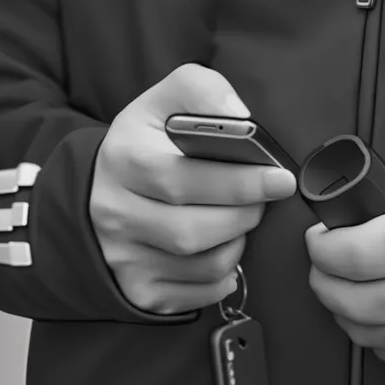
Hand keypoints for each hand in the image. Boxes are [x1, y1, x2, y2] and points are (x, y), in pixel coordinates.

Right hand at [90, 64, 296, 314]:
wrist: (103, 193)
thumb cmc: (148, 146)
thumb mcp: (163, 103)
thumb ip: (201, 91)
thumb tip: (241, 116)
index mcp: (123, 159)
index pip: (182, 178)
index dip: (238, 182)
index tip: (281, 179)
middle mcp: (115, 213)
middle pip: (193, 230)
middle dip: (244, 215)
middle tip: (263, 201)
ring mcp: (125, 257)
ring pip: (202, 265)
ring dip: (237, 244)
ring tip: (240, 222)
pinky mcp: (141, 290)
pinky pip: (201, 293)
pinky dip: (225, 275)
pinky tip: (224, 250)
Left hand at [306, 149, 384, 379]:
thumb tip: (348, 209)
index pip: (361, 254)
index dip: (323, 250)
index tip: (319, 240)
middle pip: (361, 305)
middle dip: (324, 286)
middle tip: (323, 268)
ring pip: (377, 338)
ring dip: (347, 316)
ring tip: (349, 290)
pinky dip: (382, 341)